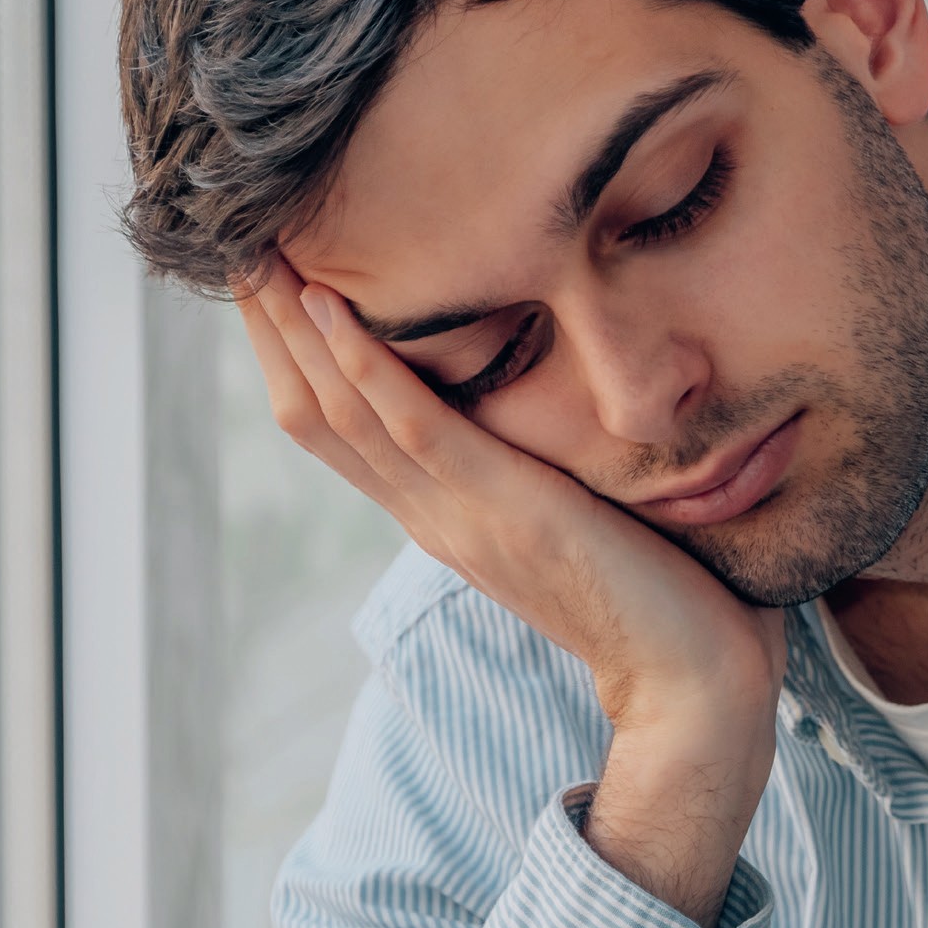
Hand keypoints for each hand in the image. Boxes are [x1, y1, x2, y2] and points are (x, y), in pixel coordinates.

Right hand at [239, 258, 786, 922]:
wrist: (697, 684)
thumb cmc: (666, 594)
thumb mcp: (578, 513)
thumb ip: (545, 466)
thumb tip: (563, 397)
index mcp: (445, 516)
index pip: (338, 429)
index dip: (293, 355)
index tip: (270, 278)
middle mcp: (433, 516)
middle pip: (316, 414)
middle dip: (270, 328)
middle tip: (231, 242)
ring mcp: (460, 516)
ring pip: (343, 413)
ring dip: (293, 329)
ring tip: (257, 252)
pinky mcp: (505, 510)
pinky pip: (414, 428)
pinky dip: (366, 364)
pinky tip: (329, 305)